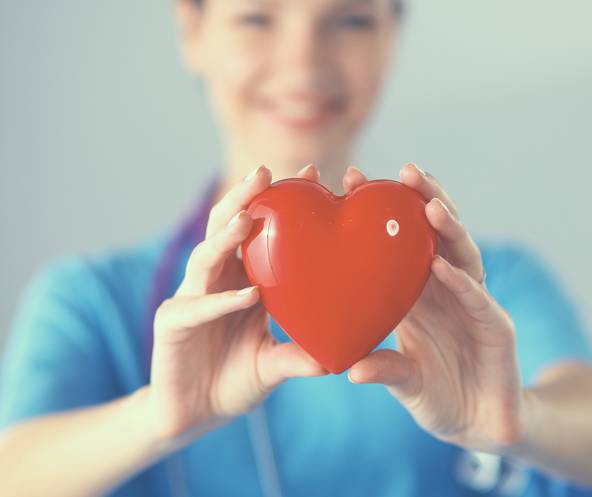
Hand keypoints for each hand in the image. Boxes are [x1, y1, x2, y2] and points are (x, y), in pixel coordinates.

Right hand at [145, 164, 327, 446]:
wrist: (194, 414)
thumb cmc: (233, 380)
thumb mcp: (274, 365)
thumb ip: (299, 355)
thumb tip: (338, 358)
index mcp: (240, 280)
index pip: (260, 232)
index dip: (280, 203)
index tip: (314, 175)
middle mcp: (215, 281)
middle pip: (225, 228)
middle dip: (244, 199)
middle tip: (266, 173)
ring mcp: (190, 299)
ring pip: (205, 257)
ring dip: (226, 237)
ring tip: (249, 218)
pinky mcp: (172, 324)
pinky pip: (198, 308)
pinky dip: (222, 301)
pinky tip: (249, 294)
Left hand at [345, 164, 524, 452]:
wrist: (478, 425)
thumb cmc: (436, 395)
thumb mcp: (402, 380)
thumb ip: (382, 369)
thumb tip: (347, 368)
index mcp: (416, 292)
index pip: (397, 243)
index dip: (378, 213)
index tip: (351, 178)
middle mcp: (445, 288)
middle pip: (435, 235)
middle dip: (423, 199)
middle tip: (404, 170)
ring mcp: (473, 303)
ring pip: (463, 255)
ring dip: (448, 227)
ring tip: (428, 203)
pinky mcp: (496, 325)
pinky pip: (476, 298)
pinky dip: (459, 281)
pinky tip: (440, 264)